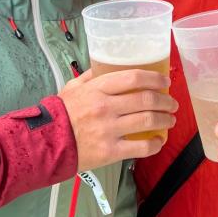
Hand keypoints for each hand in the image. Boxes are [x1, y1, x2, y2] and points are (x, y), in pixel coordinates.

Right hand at [60, 68, 176, 171]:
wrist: (45, 143)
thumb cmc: (60, 114)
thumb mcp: (73, 87)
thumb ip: (91, 76)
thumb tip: (107, 65)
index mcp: (98, 89)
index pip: (134, 78)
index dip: (155, 78)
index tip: (165, 81)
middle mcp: (106, 107)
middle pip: (146, 100)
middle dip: (165, 101)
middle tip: (172, 103)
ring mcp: (109, 130)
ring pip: (148, 121)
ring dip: (165, 120)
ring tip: (170, 120)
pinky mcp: (110, 151)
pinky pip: (141, 148)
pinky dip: (155, 144)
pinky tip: (158, 141)